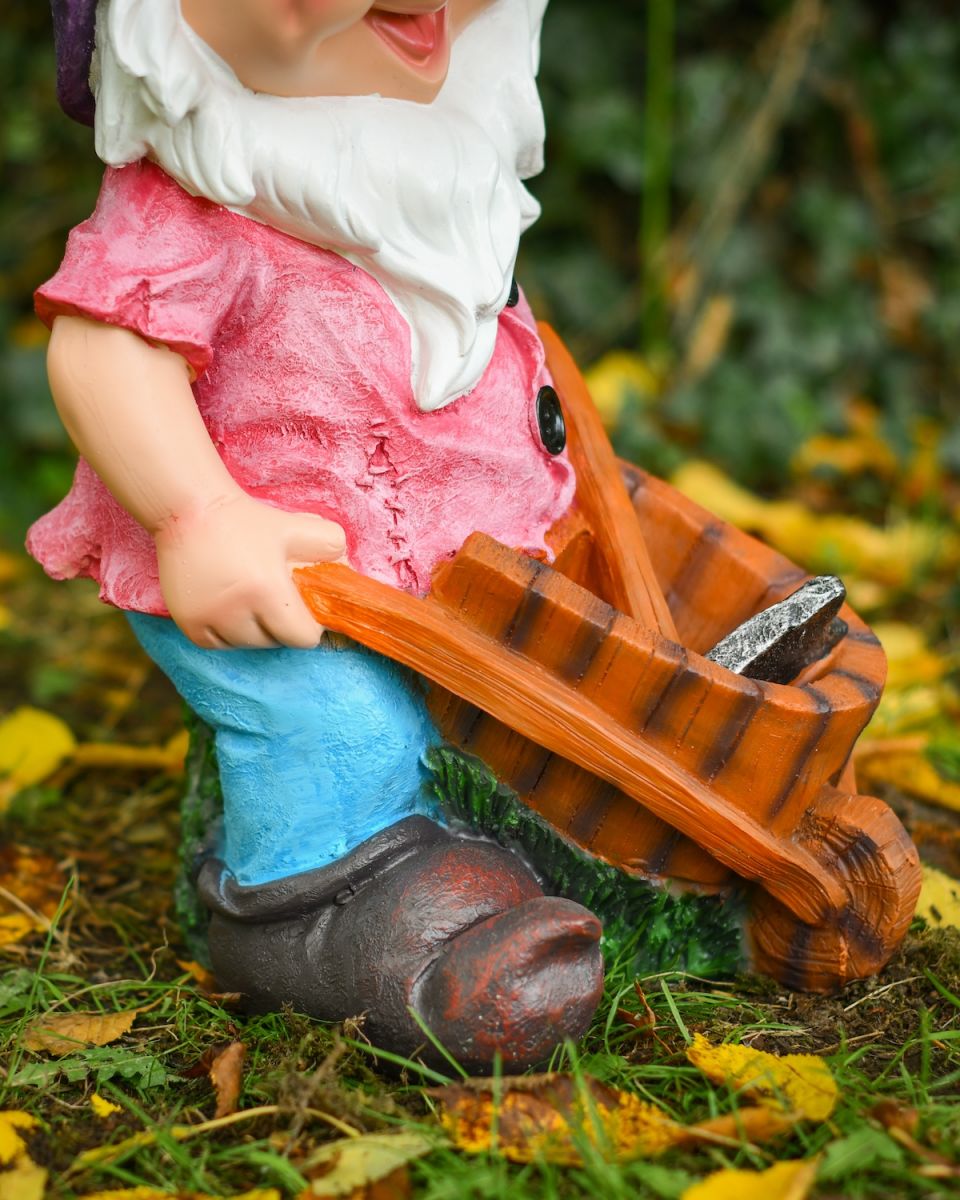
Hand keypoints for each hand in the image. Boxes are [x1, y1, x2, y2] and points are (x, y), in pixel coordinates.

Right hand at [154, 491, 346, 648]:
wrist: (189, 512)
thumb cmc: (248, 520)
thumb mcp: (298, 526)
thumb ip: (332, 547)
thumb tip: (347, 577)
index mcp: (266, 590)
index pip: (303, 637)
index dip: (309, 623)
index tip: (303, 604)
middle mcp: (234, 612)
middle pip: (275, 642)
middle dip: (282, 624)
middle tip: (275, 595)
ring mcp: (208, 621)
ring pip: (247, 645)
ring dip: (254, 628)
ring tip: (249, 596)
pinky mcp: (189, 625)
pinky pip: (220, 644)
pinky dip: (229, 631)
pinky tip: (228, 603)